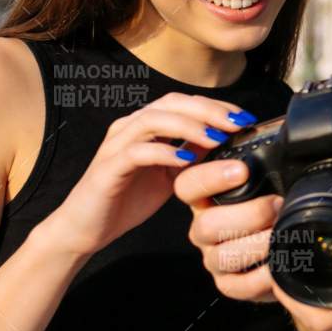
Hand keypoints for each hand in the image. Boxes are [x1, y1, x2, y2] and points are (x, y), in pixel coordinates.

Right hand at [39, 93, 257, 256]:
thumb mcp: (172, 176)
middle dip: (208, 111)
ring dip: (189, 126)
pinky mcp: (107, 167)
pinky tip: (187, 160)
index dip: (216, 106)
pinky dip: (164, 152)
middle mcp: (129, 127)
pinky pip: (137, 152)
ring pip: (154, 120)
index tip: (245, 118)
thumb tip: (227, 142)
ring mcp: (116, 144)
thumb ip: (194, 155)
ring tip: (217, 138)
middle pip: (172, 103)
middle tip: (237, 124)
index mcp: (146, 125)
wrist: (87, 228)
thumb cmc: (127, 199)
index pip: (185, 103)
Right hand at [177, 159, 283, 303]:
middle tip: (276, 204)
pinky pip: (237, 286)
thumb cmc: (277, 208)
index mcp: (207, 198)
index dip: (210, 178)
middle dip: (247, 214)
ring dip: (256, 244)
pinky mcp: (228, 284)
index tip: (242, 171)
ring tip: (283, 234)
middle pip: (206, 224)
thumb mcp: (270, 180)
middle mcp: (204, 228)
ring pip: (221, 255)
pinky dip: (261, 277)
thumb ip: (267, 161)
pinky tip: (279, 265)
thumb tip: (288, 130)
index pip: (189, 185)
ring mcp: (214, 257)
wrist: (291, 250)